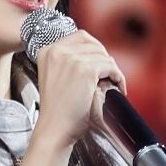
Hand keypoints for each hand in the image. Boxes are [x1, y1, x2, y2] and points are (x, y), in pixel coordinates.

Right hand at [32, 23, 127, 153]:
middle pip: (94, 44)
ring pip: (104, 56)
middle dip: (105, 60)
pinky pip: (110, 67)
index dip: (95, 49)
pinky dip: (118, 77)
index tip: (101, 64)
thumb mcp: (56, 77)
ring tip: (112, 85)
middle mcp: (57, 51)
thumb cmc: (58, 110)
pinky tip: (117, 88)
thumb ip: (69, 62)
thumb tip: (97, 54)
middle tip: (108, 77)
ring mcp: (71, 59)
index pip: (80, 37)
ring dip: (112, 70)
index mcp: (47, 51)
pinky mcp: (85, 70)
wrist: (54, 128)